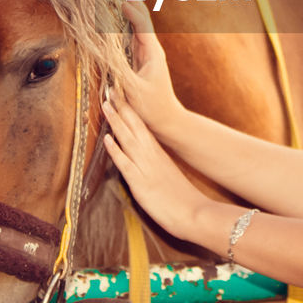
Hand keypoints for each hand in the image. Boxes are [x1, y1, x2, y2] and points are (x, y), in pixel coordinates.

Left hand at [103, 88, 207, 239]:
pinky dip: (115, 150)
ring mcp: (146, 167)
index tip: (123, 95)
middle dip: (122, 107)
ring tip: (106, 103)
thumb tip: (149, 161)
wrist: (195, 214)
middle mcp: (152, 155)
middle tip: (111, 88)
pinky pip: (125, 163)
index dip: (131, 110)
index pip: (143, 126)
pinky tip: (107, 138)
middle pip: (135, 126)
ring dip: (116, 120)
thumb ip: (158, 166)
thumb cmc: (184, 199)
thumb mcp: (170, 176)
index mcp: (159, 153)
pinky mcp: (140, 182)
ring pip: (128, 138)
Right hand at [117, 1, 184, 139]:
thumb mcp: (134, 90)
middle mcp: (150, 46)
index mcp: (151, 51)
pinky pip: (131, 31)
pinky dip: (124, 16)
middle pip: (140, 13)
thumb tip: (106, 54)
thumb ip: (121, 71)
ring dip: (127, 1)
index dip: (130, 5)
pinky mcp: (140, 57)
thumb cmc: (152, 108)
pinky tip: (117, 10)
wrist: (167, 120)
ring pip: (136, 20)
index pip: (140, 21)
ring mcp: (146, 51)